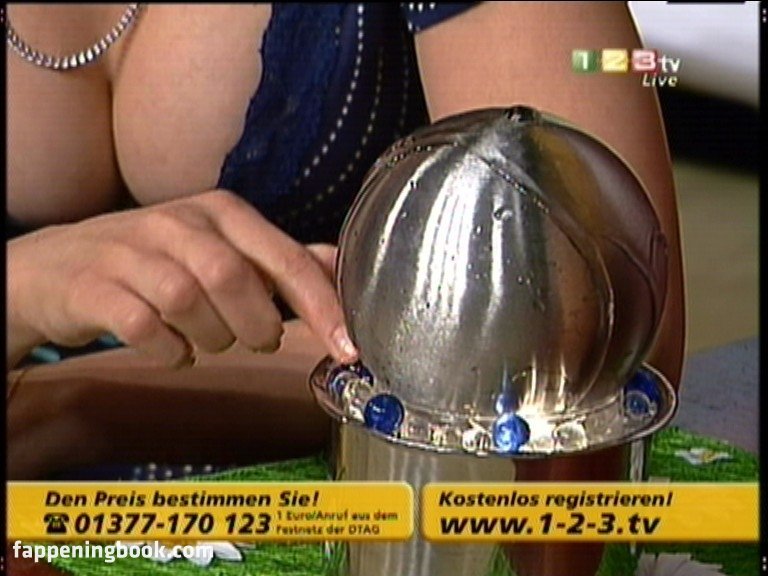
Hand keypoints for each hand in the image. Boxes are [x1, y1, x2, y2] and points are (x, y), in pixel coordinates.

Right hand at [7, 189, 357, 367]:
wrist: (56, 267)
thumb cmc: (155, 261)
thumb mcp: (222, 248)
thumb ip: (280, 259)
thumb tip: (339, 267)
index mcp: (222, 213)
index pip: (285, 258)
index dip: (321, 305)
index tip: (348, 348)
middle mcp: (179, 222)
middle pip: (234, 277)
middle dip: (257, 325)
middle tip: (255, 340)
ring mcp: (132, 251)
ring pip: (188, 302)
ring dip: (211, 338)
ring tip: (206, 340)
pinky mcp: (95, 286)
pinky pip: (144, 328)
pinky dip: (169, 352)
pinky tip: (172, 351)